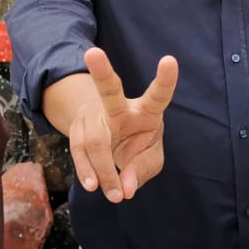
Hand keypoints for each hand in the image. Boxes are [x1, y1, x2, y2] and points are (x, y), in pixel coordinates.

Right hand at [69, 47, 177, 202]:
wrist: (109, 140)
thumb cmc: (138, 143)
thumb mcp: (150, 158)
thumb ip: (142, 171)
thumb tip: (125, 188)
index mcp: (147, 110)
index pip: (158, 95)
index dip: (165, 79)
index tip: (170, 60)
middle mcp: (119, 107)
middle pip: (109, 90)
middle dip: (101, 72)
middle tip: (93, 53)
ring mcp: (95, 114)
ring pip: (94, 140)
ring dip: (103, 170)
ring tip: (114, 195)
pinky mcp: (78, 128)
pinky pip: (79, 151)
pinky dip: (87, 171)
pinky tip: (93, 185)